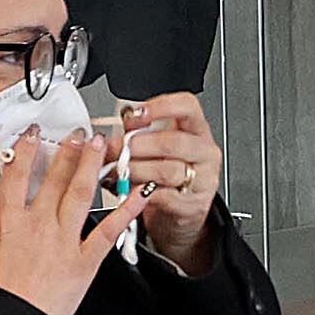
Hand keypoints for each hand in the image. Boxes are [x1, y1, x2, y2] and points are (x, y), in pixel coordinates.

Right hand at [0, 129, 133, 314]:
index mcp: (7, 219)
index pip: (17, 174)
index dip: (26, 150)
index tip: (33, 136)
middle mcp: (38, 223)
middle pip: (55, 178)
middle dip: (67, 151)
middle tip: (77, 134)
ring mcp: (63, 240)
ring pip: (81, 193)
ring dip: (92, 165)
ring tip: (101, 146)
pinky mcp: (84, 262)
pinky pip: (109, 232)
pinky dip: (126, 211)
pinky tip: (138, 194)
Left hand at [115, 93, 223, 269]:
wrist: (180, 207)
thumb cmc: (167, 170)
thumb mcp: (157, 146)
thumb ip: (138, 134)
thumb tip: (111, 134)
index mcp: (197, 129)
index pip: (187, 107)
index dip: (161, 107)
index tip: (135, 114)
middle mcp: (204, 151)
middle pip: (173, 142)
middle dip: (138, 145)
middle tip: (117, 150)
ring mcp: (203, 179)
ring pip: (167, 171)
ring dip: (136, 170)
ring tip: (119, 171)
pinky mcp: (194, 204)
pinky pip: (165, 197)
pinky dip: (142, 193)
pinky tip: (130, 189)